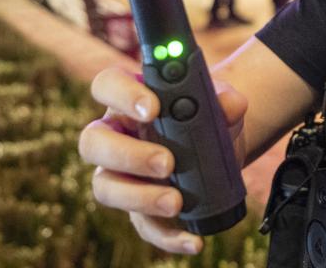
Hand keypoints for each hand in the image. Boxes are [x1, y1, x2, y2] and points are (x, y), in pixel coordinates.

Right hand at [78, 65, 248, 254]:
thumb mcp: (220, 101)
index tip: (154, 107)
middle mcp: (115, 135)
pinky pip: (142, 225)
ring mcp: (122, 174)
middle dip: (127, 154)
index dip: (123, 94)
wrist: (221, 144)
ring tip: (176, 202)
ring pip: (106, 187)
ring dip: (139, 198)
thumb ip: (226, 99)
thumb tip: (231, 105)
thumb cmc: (208, 113)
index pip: (106, 85)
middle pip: (94, 142)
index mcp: (129, 99)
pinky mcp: (139, 208)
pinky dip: (167, 236)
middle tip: (167, 163)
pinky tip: (192, 240)